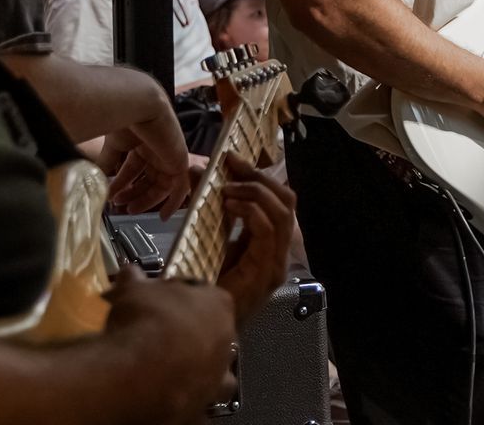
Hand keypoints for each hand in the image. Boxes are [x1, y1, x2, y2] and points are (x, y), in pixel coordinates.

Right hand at [99, 95, 193, 217]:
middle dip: (134, 194)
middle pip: (148, 178)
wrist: (137, 105)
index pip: (133, 168)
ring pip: (161, 184)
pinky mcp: (179, 160)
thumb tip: (93, 180)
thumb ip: (105, 163)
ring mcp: (168, 155)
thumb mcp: (112, 147)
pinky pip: (181, 186)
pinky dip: (174, 202)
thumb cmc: (123, 119)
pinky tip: (164, 216)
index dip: (123, 184)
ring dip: (146, 199)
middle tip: (120, 205)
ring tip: (130, 209)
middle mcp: (156, 149)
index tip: (112, 198)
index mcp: (141, 143)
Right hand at [104, 266, 240, 418]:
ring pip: (221, 378)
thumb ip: (136, 281)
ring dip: (204, 375)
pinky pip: (200, 410)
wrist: (136, 374)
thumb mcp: (133, 290)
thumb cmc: (143, 323)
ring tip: (177, 373)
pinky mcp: (201, 411)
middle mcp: (226, 343)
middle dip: (199, 336)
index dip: (186, 298)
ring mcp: (217, 380)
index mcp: (217, 305)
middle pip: (218, 336)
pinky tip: (170, 400)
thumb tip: (131, 272)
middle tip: (170, 337)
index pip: (209, 295)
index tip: (167, 302)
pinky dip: (189, 405)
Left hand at [213, 151, 298, 320]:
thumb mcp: (211, 238)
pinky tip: (229, 205)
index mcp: (269, 242)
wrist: (196, 326)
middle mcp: (279, 251)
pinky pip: (268, 230)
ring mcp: (276, 262)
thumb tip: (199, 172)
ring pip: (283, 211)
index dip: (259, 174)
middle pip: (287, 199)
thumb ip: (213, 209)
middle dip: (259, 176)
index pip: (280, 199)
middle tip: (232, 164)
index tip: (233, 159)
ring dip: (255, 191)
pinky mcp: (266, 271)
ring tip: (228, 188)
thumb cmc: (202, 286)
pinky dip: (251, 210)